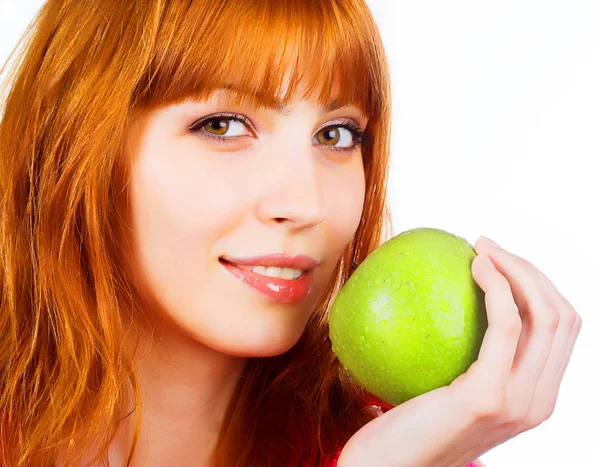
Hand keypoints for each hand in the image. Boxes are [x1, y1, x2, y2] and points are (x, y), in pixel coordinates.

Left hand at [337, 236, 582, 466]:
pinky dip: (498, 287)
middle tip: (489, 246)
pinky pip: (507, 325)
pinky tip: (473, 268)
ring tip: (481, 248)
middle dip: (531, 270)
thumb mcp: (448, 392)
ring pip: (545, 314)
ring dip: (517, 269)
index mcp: (535, 399)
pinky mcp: (489, 397)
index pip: (561, 330)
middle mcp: (539, 403)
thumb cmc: (405, 427)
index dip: (541, 286)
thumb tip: (451, 302)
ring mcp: (520, 403)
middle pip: (563, 316)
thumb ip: (467, 360)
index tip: (501, 260)